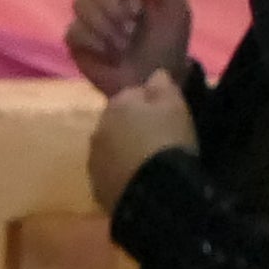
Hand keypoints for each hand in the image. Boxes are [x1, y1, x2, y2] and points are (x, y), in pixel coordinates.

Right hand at [63, 0, 193, 92]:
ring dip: (106, 28)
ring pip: (81, 3)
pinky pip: (73, 30)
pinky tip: (108, 54)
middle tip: (132, 30)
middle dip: (115, 9)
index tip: (138, 8)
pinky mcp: (77, 39)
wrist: (154, 82)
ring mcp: (90, 16)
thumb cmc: (168, 45)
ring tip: (123, 46)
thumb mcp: (177, 12)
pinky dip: (93, 43)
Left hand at [85, 71, 196, 214]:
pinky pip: (111, 176)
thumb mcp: (174, 105)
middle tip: (158, 142)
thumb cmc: (168, 141)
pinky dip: (122, 177)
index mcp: (117, 104)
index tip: (166, 117)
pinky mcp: (97, 189)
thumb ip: (162, 84)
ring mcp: (94, 162)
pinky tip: (139, 184)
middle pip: (117, 124)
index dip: (150, 106)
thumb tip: (154, 74)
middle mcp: (98, 130)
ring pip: (111, 151)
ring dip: (125, 154)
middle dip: (132, 129)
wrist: (156, 193)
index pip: (132, 96)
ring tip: (148, 166)